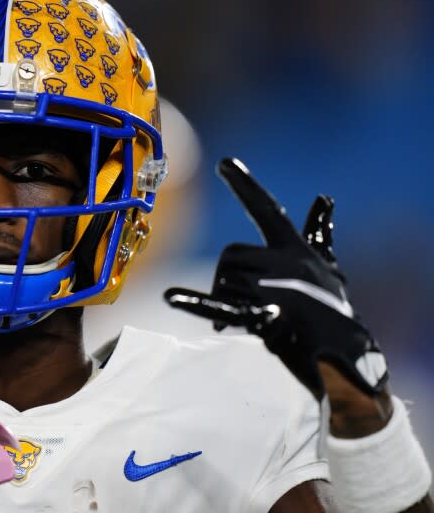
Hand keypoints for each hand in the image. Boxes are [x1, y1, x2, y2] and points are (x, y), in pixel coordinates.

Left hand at [164, 159, 386, 401]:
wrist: (345, 353)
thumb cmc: (332, 308)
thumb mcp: (327, 266)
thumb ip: (320, 232)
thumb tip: (325, 198)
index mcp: (294, 248)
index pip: (266, 210)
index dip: (245, 186)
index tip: (223, 162)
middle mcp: (285, 263)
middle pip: (229, 258)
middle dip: (228, 280)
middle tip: (250, 302)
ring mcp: (274, 290)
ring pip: (223, 283)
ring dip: (227, 303)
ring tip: (254, 317)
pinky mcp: (264, 318)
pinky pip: (221, 306)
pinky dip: (194, 303)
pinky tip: (170, 297)